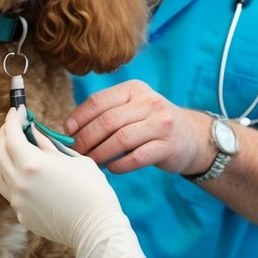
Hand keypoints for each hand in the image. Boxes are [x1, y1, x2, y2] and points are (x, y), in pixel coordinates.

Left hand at [0, 109, 151, 257]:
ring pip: (1, 174)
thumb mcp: (73, 159)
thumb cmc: (92, 189)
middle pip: (0, 153)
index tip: (18, 110)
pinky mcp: (23, 216)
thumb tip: (33, 131)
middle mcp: (19, 182)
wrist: (97, 229)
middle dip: (5, 135)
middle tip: (15, 126)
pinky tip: (32, 178)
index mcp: (31, 164)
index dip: (12, 119)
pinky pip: (13, 193)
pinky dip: (17, 180)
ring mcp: (18, 202)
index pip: (11, 134)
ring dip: (7, 160)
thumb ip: (48, 144)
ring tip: (21, 153)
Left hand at [64, 81, 213, 176]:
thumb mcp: (132, 109)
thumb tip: (69, 130)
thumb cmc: (150, 124)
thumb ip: (106, 114)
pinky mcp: (169, 146)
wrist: (191, 136)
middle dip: (86, 139)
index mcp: (134, 89)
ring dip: (100, 153)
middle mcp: (149, 102)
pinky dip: (120, 165)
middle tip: (75, 153)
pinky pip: (137, 157)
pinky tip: (111, 169)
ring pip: (121, 139)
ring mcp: (161, 124)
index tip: (66, 132)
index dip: (79, 117)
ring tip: (90, 162)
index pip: (99, 101)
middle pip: (108, 121)